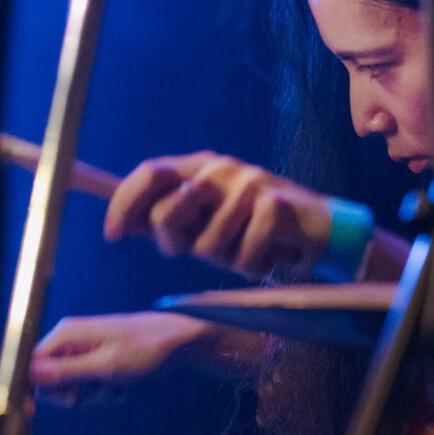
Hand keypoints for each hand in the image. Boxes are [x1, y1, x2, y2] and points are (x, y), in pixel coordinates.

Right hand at [31, 311, 220, 406]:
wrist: (178, 343)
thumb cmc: (145, 349)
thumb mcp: (105, 366)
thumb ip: (66, 372)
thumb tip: (30, 375)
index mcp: (66, 335)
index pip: (30, 365)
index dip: (32, 389)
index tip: (32, 412)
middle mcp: (71, 341)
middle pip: (50, 381)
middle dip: (73, 394)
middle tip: (96, 392)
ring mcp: (84, 351)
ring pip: (72, 387)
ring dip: (93, 395)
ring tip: (116, 386)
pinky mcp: (97, 361)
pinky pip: (90, 386)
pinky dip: (105, 392)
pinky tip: (123, 385)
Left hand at [104, 151, 331, 279]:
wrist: (320, 230)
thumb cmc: (256, 230)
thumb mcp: (209, 222)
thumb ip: (173, 219)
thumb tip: (126, 224)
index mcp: (202, 166)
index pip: (150, 172)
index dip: (123, 205)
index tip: (112, 235)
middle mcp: (222, 168)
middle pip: (168, 212)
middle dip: (175, 245)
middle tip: (200, 251)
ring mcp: (249, 183)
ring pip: (207, 247)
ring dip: (225, 262)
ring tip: (246, 251)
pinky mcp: (274, 205)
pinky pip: (242, 257)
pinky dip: (253, 268)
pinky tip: (270, 256)